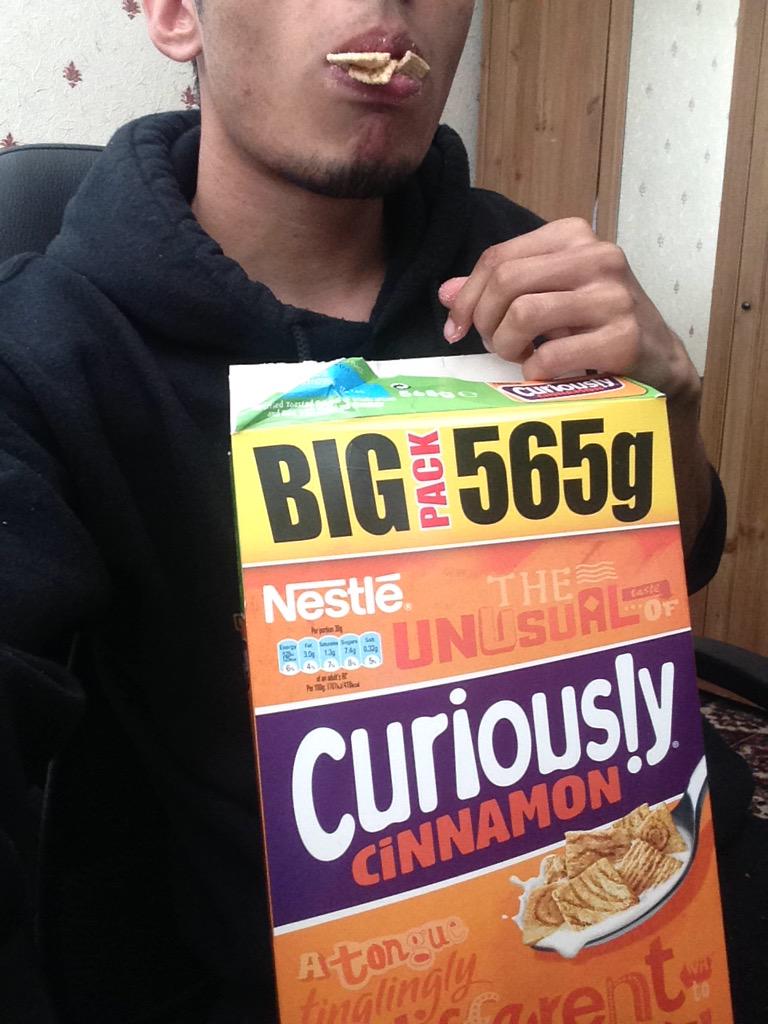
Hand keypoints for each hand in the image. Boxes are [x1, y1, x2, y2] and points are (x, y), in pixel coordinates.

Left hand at [439, 218, 699, 403]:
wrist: (661, 360)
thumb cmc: (597, 325)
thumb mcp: (550, 294)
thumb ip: (499, 289)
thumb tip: (446, 293)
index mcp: (573, 237)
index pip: (498, 258)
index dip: (466, 298)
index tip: (458, 329)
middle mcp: (597, 258)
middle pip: (506, 281)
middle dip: (485, 321)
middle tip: (493, 345)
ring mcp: (613, 298)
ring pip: (524, 314)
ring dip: (507, 347)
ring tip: (520, 358)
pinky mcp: (623, 339)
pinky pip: (551, 356)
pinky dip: (535, 371)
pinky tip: (545, 373)